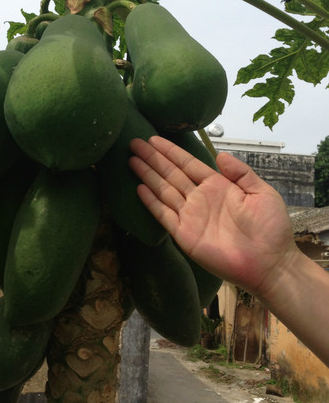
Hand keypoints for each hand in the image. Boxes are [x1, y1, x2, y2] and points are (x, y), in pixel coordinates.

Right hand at [128, 136, 297, 297]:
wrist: (269, 263)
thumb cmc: (271, 228)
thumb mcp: (261, 193)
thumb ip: (241, 173)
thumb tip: (220, 155)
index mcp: (218, 186)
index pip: (188, 164)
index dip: (171, 151)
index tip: (153, 139)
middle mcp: (200, 198)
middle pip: (171, 174)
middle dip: (152, 158)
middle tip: (134, 143)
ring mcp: (190, 216)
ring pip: (163, 190)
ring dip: (147, 175)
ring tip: (131, 160)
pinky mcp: (184, 234)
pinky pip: (164, 215)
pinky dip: (151, 202)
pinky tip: (139, 188)